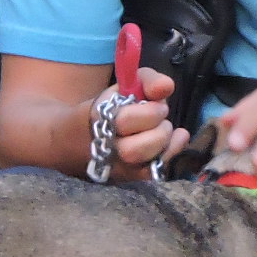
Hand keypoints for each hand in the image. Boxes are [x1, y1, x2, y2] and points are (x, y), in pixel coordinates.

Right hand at [92, 64, 186, 180]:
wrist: (81, 136)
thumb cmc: (112, 107)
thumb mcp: (127, 84)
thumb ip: (148, 79)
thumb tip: (166, 87)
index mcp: (99, 119)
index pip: (125, 121)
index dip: (148, 112)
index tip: (154, 101)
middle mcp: (106, 148)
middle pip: (135, 149)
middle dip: (158, 129)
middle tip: (160, 116)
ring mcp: (119, 166)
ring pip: (147, 163)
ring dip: (164, 142)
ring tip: (163, 129)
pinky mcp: (131, 177)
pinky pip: (157, 171)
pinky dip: (171, 152)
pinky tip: (175, 139)